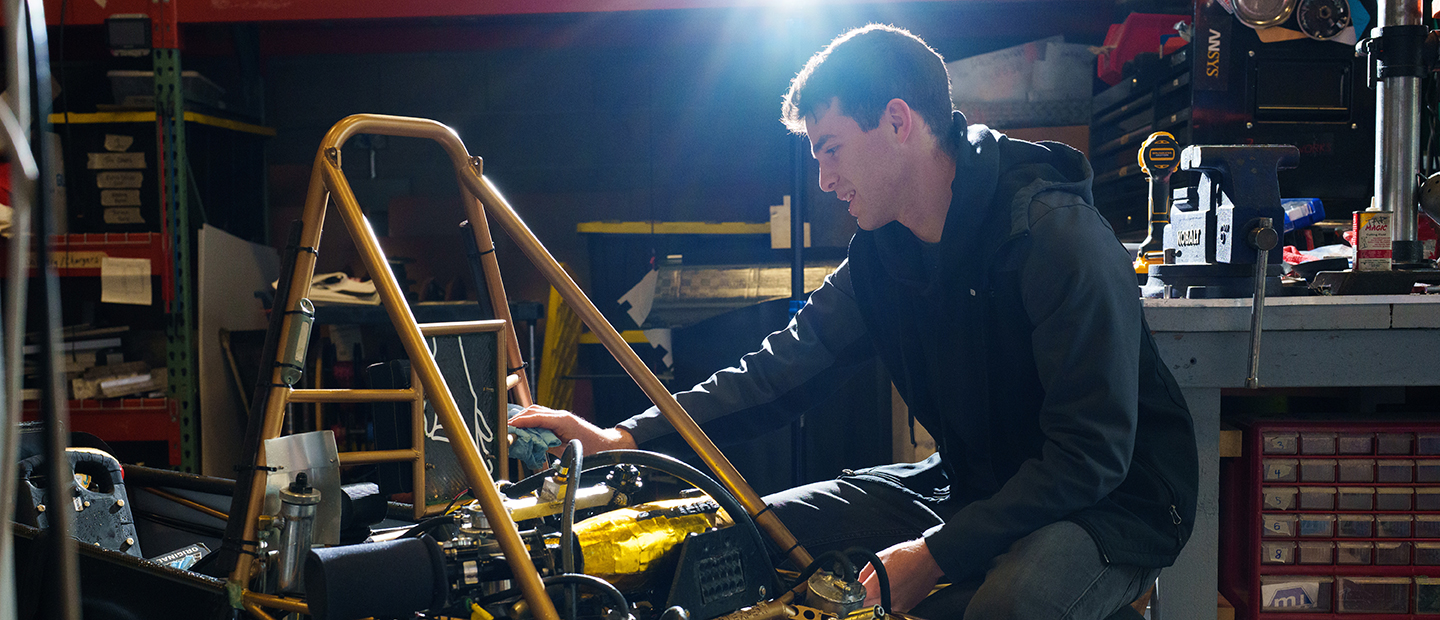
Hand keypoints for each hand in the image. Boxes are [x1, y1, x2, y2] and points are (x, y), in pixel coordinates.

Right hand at [508, 405, 636, 455]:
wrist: (606, 446)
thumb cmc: (592, 448)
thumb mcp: (567, 450)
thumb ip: (548, 445)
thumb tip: (531, 444)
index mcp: (562, 420)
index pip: (536, 417)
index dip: (520, 421)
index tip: (509, 426)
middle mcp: (560, 415)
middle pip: (533, 411)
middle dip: (518, 418)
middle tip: (506, 428)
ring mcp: (560, 417)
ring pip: (536, 412)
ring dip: (523, 419)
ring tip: (512, 429)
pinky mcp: (560, 421)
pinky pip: (542, 418)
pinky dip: (531, 422)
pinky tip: (525, 430)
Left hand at [858, 538, 943, 612]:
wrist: (929, 559)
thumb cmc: (908, 556)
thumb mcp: (880, 557)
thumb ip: (866, 572)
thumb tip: (860, 580)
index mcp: (876, 588)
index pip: (858, 599)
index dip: (857, 593)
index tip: (858, 589)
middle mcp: (886, 600)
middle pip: (868, 605)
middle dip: (868, 596)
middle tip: (874, 585)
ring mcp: (898, 605)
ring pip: (881, 607)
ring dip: (881, 598)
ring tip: (889, 584)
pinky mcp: (907, 607)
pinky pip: (894, 606)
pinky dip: (893, 599)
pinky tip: (899, 587)